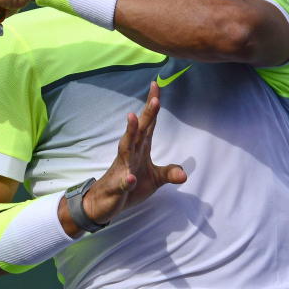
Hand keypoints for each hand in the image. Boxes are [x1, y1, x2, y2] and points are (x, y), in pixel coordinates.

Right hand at [82, 82, 187, 224]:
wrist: (104, 203)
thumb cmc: (129, 185)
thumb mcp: (154, 180)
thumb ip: (169, 173)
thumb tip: (184, 174)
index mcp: (140, 149)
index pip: (148, 124)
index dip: (153, 106)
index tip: (156, 85)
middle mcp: (130, 153)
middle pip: (139, 131)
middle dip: (147, 115)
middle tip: (155, 99)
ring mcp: (123, 168)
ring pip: (126, 148)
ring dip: (130, 133)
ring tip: (133, 118)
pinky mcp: (118, 186)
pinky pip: (123, 182)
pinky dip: (127, 180)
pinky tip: (131, 178)